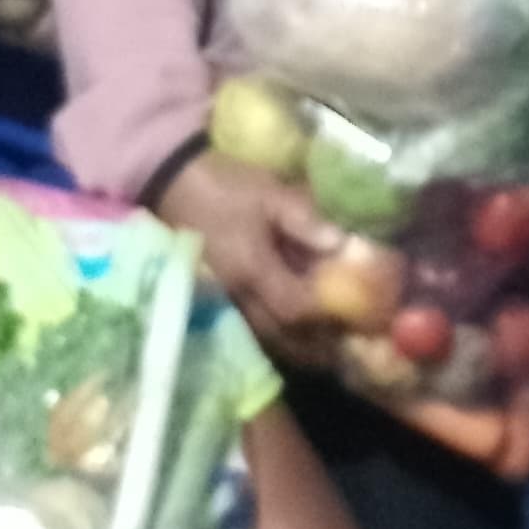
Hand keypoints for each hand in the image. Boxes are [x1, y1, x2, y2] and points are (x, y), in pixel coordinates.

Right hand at [152, 150, 342, 364]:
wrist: (173, 183)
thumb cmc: (224, 187)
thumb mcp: (270, 194)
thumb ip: (306, 219)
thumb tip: (343, 244)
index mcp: (252, 271)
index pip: (295, 308)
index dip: (326, 313)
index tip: (356, 310)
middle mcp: (239, 296)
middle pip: (283, 337)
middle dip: (318, 345)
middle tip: (349, 345)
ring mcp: (227, 300)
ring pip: (269, 338)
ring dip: (300, 346)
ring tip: (330, 346)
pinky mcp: (221, 297)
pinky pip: (256, 329)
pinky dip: (281, 336)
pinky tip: (298, 332)